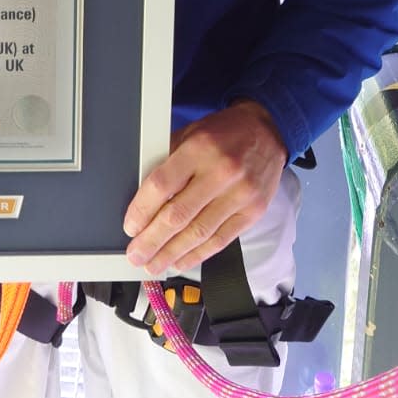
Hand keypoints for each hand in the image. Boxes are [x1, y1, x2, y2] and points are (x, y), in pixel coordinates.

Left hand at [122, 100, 287, 276]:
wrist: (266, 132)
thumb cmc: (223, 133)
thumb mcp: (190, 134)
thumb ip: (167, 162)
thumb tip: (141, 199)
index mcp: (199, 148)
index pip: (161, 185)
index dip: (142, 211)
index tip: (130, 227)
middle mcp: (221, 172)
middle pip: (178, 215)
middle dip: (152, 240)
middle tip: (136, 255)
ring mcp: (240, 194)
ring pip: (199, 233)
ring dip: (172, 253)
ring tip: (154, 265)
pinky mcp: (253, 212)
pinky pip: (221, 240)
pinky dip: (198, 254)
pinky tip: (181, 261)